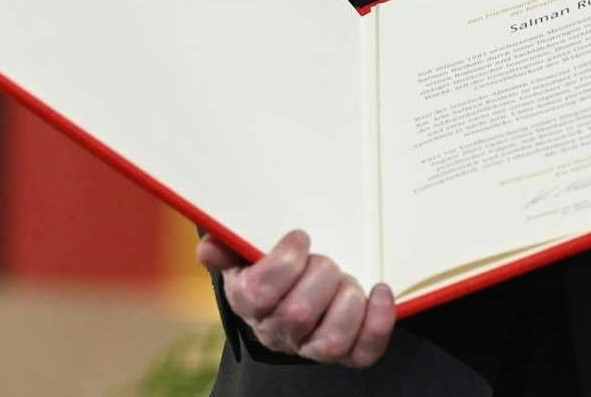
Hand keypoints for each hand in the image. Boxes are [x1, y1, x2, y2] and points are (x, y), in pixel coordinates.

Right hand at [196, 229, 395, 366]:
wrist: (290, 293)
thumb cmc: (269, 266)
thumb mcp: (245, 253)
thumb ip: (228, 246)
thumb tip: (210, 249)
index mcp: (249, 302)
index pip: (259, 291)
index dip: (284, 261)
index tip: (301, 237)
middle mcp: (278, 331)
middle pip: (298, 313)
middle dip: (320, 276)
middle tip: (325, 259)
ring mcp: (312, 346)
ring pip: (331, 340)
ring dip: (347, 302)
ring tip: (348, 280)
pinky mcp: (345, 353)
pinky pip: (364, 352)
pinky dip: (378, 323)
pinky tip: (380, 292)